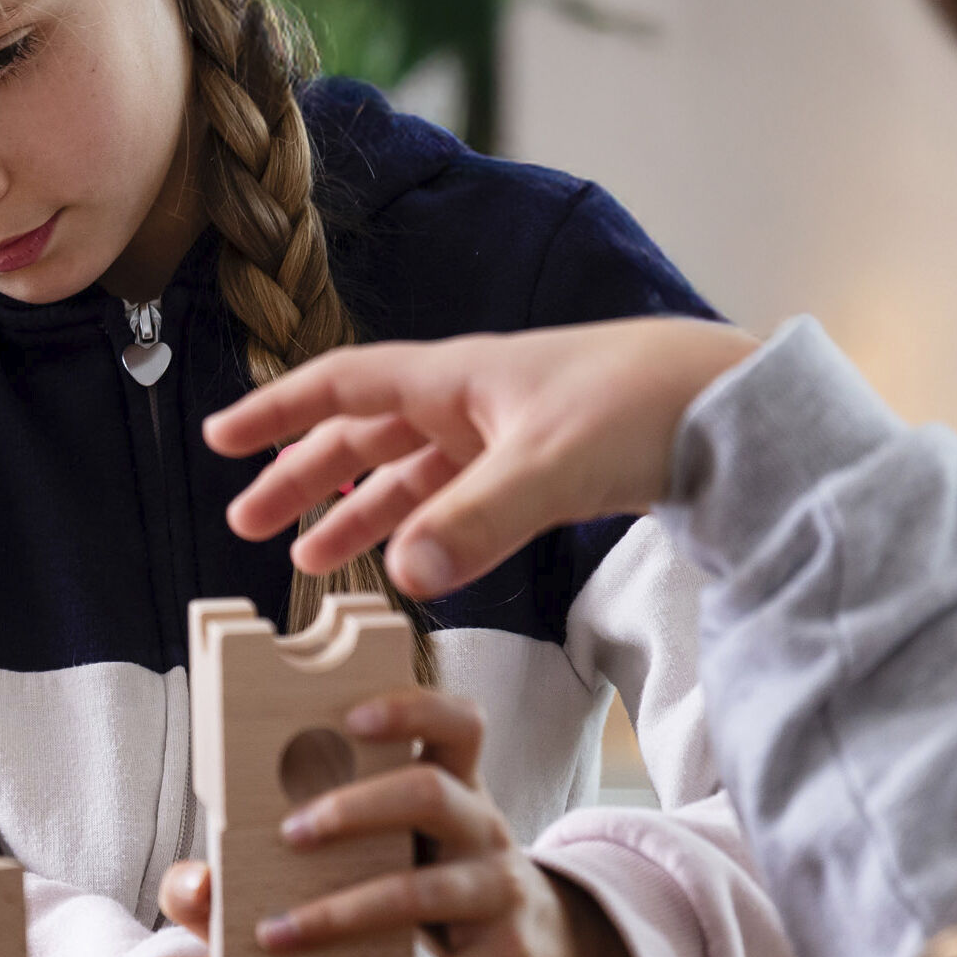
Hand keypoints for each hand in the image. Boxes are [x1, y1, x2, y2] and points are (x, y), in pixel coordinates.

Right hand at [204, 317, 758, 597]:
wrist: (735, 405)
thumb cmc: (644, 408)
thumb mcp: (549, 469)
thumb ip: (474, 524)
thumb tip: (403, 577)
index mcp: (457, 379)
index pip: (342, 388)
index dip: (278, 413)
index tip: (221, 440)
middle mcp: (473, 400)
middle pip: (366, 436)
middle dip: (304, 477)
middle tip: (253, 525)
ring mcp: (508, 435)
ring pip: (411, 474)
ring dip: (359, 512)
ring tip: (312, 559)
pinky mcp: (546, 469)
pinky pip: (461, 500)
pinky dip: (427, 530)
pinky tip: (409, 566)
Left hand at [270, 689, 637, 956]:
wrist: (544, 951)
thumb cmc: (446, 880)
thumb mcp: (421, 837)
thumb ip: (355, 822)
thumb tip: (228, 844)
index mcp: (464, 787)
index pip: (460, 722)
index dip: (412, 709)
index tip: (351, 717)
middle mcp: (488, 831)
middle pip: (431, 794)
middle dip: (354, 809)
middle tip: (288, 834)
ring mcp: (501, 896)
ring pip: (421, 894)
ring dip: (338, 915)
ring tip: (274, 935)